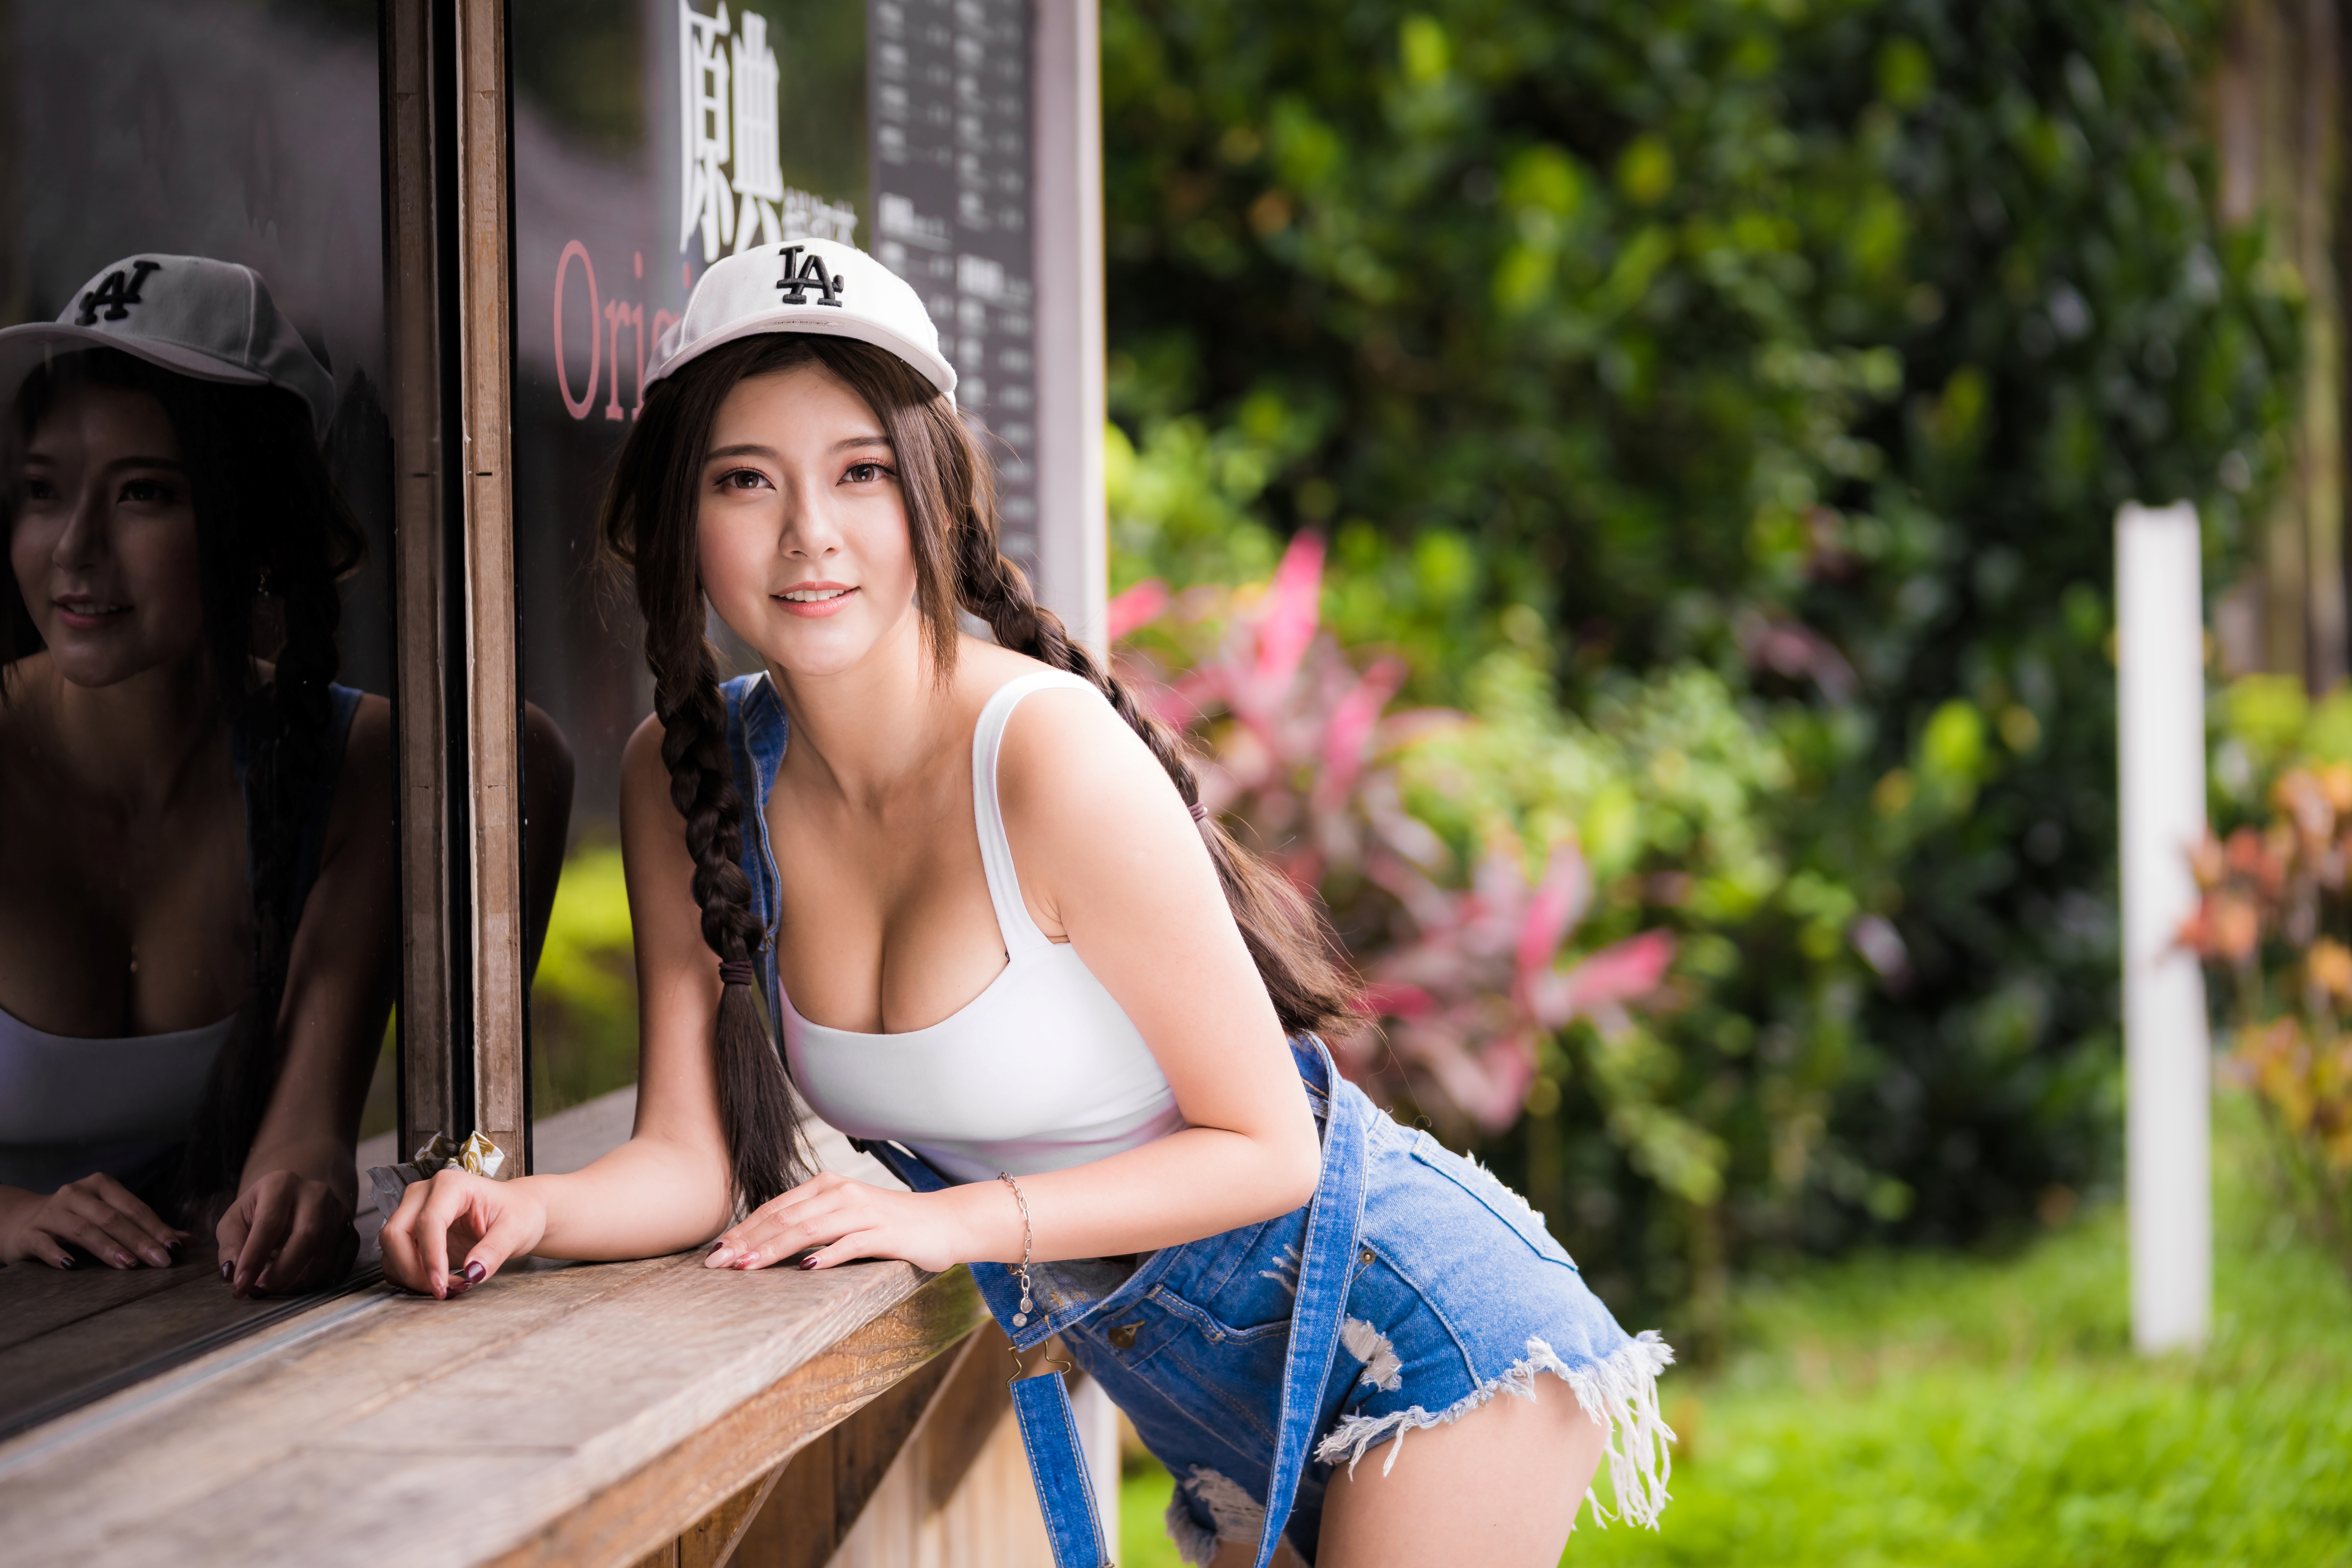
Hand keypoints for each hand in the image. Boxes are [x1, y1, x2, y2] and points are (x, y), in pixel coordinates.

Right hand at [0, 1175, 186, 1268]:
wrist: (20, 1221)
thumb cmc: (77, 1220)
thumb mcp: (110, 1218)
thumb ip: (147, 1229)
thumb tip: (189, 1242)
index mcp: (101, 1186)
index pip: (135, 1208)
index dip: (156, 1228)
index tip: (176, 1249)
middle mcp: (76, 1194)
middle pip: (113, 1218)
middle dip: (140, 1240)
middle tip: (161, 1262)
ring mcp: (51, 1212)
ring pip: (84, 1229)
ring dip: (108, 1248)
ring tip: (129, 1265)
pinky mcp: (30, 1232)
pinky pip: (44, 1243)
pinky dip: (58, 1254)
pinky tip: (72, 1266)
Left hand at [216, 1170, 358, 1296]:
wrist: (295, 1197)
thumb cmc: (259, 1211)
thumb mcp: (235, 1220)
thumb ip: (231, 1245)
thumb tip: (231, 1273)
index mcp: (281, 1184)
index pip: (269, 1223)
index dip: (254, 1258)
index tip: (240, 1286)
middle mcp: (316, 1193)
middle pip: (307, 1236)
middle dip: (282, 1271)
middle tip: (261, 1290)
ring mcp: (338, 1211)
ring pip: (325, 1254)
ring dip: (298, 1280)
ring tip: (276, 1288)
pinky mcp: (350, 1230)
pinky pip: (342, 1262)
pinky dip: (319, 1281)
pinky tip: (299, 1284)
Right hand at [379, 1167, 546, 1298]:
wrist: (516, 1212)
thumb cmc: (517, 1213)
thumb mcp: (516, 1230)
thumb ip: (495, 1250)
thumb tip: (473, 1272)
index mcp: (452, 1185)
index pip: (428, 1222)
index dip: (430, 1257)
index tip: (441, 1285)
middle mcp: (425, 1194)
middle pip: (396, 1234)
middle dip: (414, 1270)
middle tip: (443, 1290)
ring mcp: (413, 1211)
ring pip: (390, 1249)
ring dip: (411, 1275)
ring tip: (447, 1286)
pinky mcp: (410, 1231)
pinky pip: (395, 1258)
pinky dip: (409, 1276)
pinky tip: (437, 1280)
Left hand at [706, 1171, 970, 1274]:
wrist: (945, 1222)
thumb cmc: (892, 1225)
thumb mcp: (845, 1218)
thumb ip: (811, 1224)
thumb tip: (766, 1246)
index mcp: (827, 1187)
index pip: (775, 1208)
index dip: (743, 1230)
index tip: (715, 1252)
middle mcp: (841, 1193)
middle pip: (785, 1217)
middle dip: (748, 1242)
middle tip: (718, 1263)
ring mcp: (863, 1211)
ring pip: (810, 1228)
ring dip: (775, 1248)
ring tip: (748, 1267)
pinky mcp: (885, 1232)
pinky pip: (851, 1242)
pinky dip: (828, 1254)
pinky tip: (807, 1267)